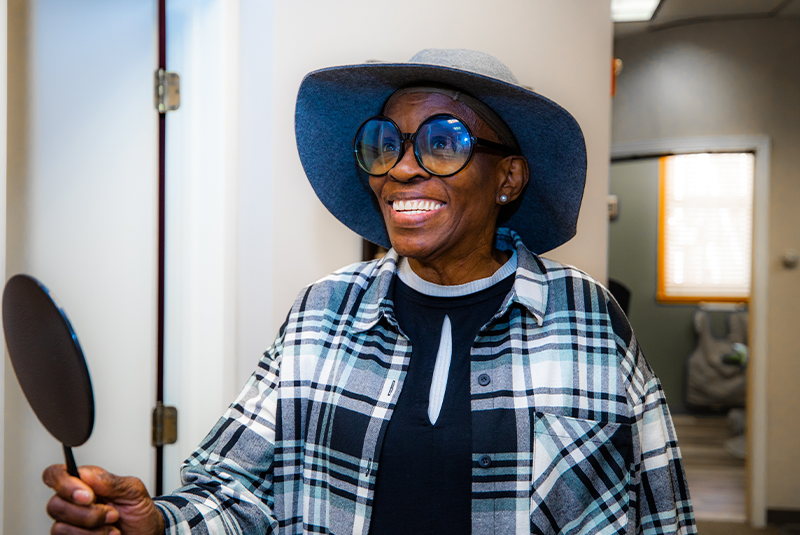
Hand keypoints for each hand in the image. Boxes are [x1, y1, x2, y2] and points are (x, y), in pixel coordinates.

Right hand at [42, 464, 164, 534]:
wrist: (146, 532)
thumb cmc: (138, 510)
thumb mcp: (133, 490)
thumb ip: (110, 481)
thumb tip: (86, 474)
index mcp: (85, 482)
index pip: (56, 475)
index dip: (64, 484)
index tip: (88, 495)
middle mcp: (73, 502)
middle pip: (55, 504)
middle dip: (87, 513)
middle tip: (112, 514)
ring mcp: (70, 523)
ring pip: (59, 527)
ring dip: (91, 528)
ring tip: (112, 526)